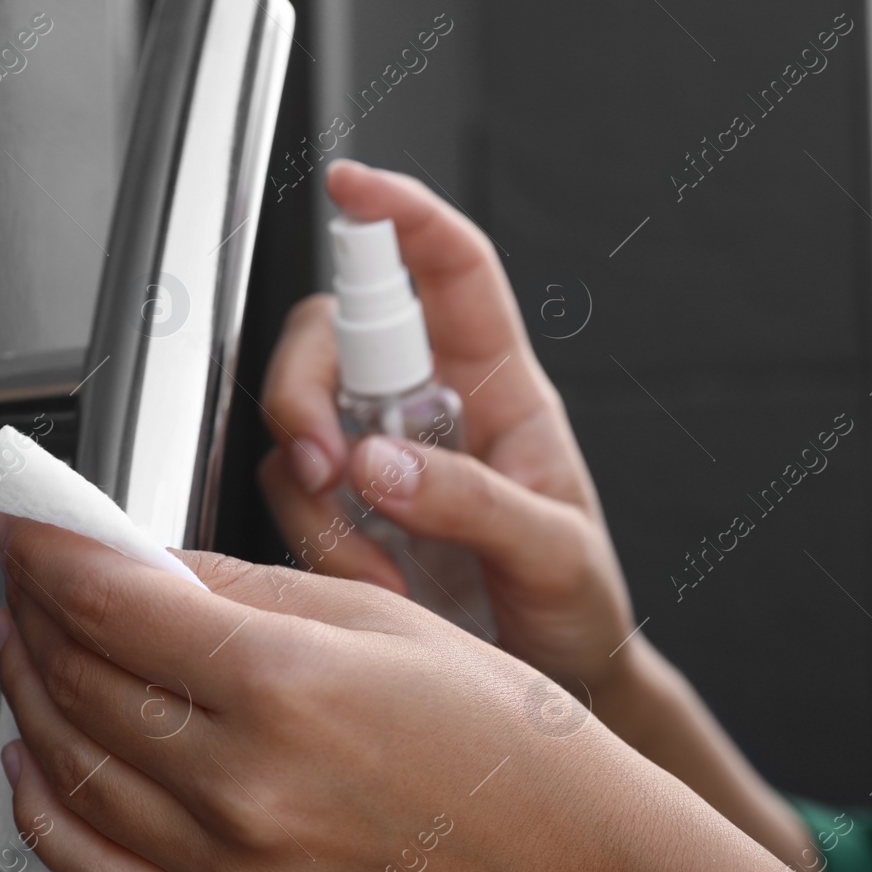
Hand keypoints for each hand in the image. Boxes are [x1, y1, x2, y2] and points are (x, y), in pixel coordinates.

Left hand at [0, 515, 640, 871]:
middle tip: (26, 580)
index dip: (49, 556)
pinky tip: (33, 768)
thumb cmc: (507, 739)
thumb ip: (248, 589)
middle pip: (81, 683)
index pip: (113, 606)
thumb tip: (150, 567)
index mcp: (290, 685)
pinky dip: (46, 818)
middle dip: (34, 614)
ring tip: (23, 649)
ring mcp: (238, 871)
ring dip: (28, 699)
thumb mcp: (386, 619)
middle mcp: (249, 786)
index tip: (27, 531)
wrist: (571, 866)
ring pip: (74, 774)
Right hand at [260, 159, 636, 701]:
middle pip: (333, 340)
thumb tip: (381, 464)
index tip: (357, 187)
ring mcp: (380, 465)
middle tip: (327, 465)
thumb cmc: (576, 606)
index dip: (404, 217)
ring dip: (313, 493)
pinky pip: (294, 504)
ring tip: (376, 566)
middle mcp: (427, 411)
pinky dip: (313, 547)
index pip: (450, 271)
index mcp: (498, 387)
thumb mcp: (555, 553)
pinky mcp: (347, 521)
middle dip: (305, 390)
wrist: (555, 685)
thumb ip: (476, 503)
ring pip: (298, 428)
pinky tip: (370, 586)